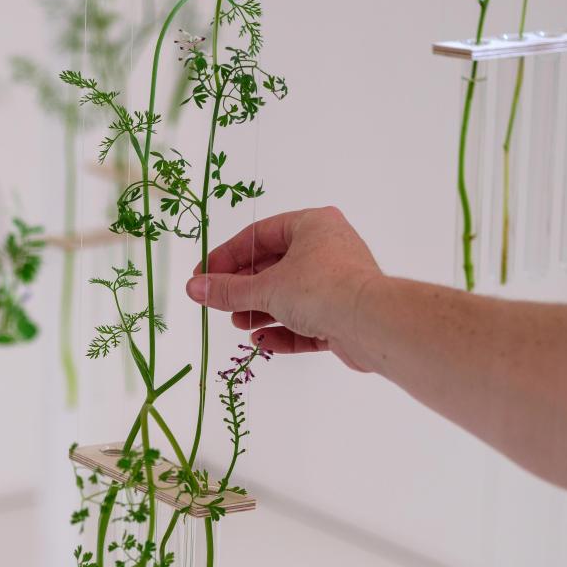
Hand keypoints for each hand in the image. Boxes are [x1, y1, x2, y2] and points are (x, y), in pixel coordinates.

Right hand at [183, 207, 382, 372]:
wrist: (371, 324)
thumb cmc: (322, 289)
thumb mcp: (265, 288)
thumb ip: (228, 290)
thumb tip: (195, 287)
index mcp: (312, 225)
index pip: (259, 236)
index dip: (227, 256)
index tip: (203, 276)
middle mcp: (328, 248)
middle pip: (274, 267)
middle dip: (244, 289)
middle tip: (218, 302)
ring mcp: (337, 283)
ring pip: (290, 296)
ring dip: (261, 311)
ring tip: (238, 323)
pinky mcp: (342, 315)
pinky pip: (306, 321)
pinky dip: (283, 330)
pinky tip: (262, 340)